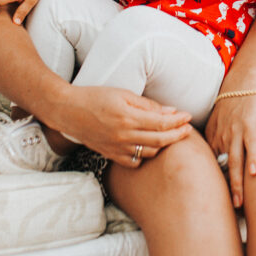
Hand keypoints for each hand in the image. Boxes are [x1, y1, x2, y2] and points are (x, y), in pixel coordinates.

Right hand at [56, 86, 193, 164]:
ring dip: (163, 145)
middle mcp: (123, 136)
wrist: (68, 111)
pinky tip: (150, 147)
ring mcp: (117, 148)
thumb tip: (170, 111)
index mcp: (127, 117)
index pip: (161, 123)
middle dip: (177, 134)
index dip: (177, 121)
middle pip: (159, 140)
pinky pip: (134, 162)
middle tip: (188, 129)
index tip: (188, 116)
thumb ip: (147, 105)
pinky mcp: (110, 155)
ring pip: (149, 152)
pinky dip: (145, 156)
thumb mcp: (122, 94)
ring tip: (171, 136)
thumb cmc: (95, 97)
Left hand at [205, 93, 255, 206]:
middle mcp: (222, 136)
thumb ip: (215, 142)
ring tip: (239, 201)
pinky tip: (255, 172)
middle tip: (230, 209)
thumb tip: (216, 163)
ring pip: (236, 160)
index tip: (218, 201)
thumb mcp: (216, 123)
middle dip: (228, 189)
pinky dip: (254, 158)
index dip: (217, 184)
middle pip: (224, 167)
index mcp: (214, 138)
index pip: (213, 166)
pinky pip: (252, 143)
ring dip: (238, 182)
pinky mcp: (250, 123)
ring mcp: (236, 130)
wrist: (242, 82)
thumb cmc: (231, 103)